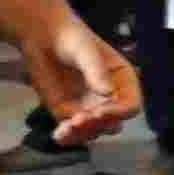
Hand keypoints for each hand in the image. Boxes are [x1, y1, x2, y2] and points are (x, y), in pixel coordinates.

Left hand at [30, 16, 137, 143]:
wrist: (43, 37)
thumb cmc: (71, 38)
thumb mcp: (85, 50)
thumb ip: (95, 70)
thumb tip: (108, 93)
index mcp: (123, 82)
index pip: (130, 105)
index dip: (118, 112)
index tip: (99, 111)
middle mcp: (110, 100)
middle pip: (112, 123)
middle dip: (98, 125)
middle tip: (80, 119)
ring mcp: (89, 109)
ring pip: (92, 132)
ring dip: (82, 134)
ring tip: (67, 127)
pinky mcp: (68, 115)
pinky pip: (71, 132)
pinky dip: (67, 137)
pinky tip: (58, 135)